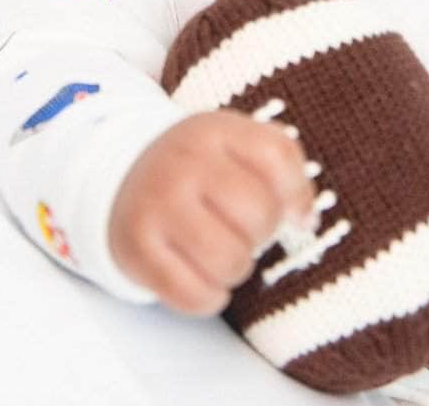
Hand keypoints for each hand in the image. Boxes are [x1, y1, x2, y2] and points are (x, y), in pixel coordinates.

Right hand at [108, 109, 316, 315]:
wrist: (123, 176)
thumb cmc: (199, 167)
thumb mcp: (237, 145)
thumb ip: (283, 166)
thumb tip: (305, 219)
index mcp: (215, 131)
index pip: (276, 155)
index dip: (296, 192)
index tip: (293, 212)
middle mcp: (184, 162)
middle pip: (260, 214)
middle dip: (262, 232)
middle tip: (241, 228)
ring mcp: (157, 204)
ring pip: (230, 260)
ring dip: (237, 268)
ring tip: (222, 251)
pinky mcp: (137, 248)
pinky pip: (195, 295)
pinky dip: (210, 297)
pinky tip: (202, 277)